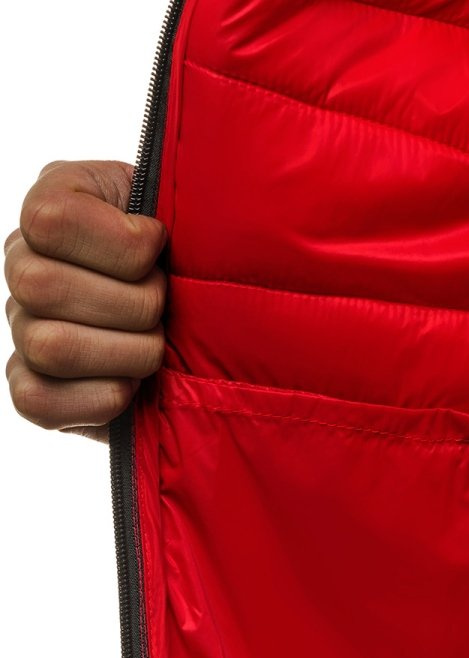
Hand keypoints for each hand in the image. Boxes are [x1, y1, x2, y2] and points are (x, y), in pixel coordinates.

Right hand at [4, 159, 166, 441]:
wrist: (198, 318)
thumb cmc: (186, 259)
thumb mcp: (177, 207)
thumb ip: (162, 198)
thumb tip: (160, 230)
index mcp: (51, 209)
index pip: (52, 220)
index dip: (122, 243)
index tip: (158, 249)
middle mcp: (24, 266)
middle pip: (46, 287)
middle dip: (133, 304)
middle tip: (164, 308)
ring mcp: (23, 328)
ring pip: (50, 346)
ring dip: (124, 353)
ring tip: (155, 347)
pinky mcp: (33, 387)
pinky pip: (37, 400)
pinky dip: (97, 399)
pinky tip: (131, 385)